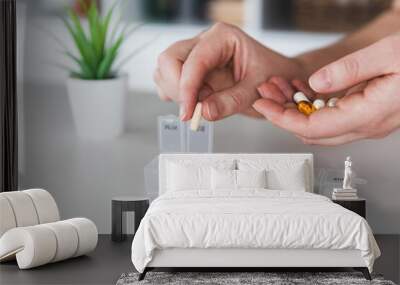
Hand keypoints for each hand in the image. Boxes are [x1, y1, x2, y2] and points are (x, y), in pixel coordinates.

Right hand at [154, 23, 303, 120]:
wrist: (277, 79)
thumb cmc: (271, 78)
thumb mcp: (256, 91)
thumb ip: (230, 102)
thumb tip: (204, 112)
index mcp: (222, 38)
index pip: (194, 60)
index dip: (187, 89)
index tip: (189, 113)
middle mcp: (204, 42)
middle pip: (169, 59)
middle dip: (177, 88)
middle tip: (195, 109)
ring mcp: (194, 55)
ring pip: (164, 70)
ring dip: (175, 92)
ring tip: (201, 104)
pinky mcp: (190, 70)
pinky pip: (168, 80)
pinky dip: (175, 95)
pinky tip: (195, 102)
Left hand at [253, 34, 399, 145]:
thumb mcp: (388, 55)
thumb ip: (349, 70)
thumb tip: (316, 82)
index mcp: (369, 114)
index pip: (311, 127)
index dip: (282, 119)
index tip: (264, 107)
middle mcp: (367, 125)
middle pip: (312, 132)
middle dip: (284, 116)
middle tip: (267, 97)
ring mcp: (369, 123)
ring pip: (321, 127)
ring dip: (297, 112)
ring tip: (280, 91)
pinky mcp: (370, 115)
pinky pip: (334, 118)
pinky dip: (314, 108)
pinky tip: (305, 92)